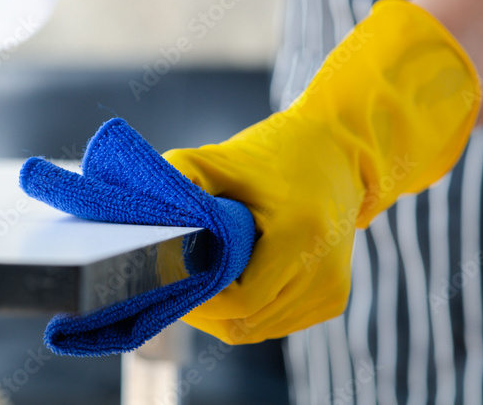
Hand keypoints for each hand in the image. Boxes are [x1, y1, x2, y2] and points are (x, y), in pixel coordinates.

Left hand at [163, 0, 480, 342]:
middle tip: (179, 281)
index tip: (174, 281)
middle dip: (205, 309)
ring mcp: (331, 291)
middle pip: (245, 325)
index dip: (200, 301)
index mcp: (299, 237)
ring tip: (207, 275)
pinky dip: (250, 310)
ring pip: (259, 330)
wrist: (341, 152)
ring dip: (226, 312)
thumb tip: (141, 206)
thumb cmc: (279, 152)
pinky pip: (276, 323)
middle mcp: (322, 272)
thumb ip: (181, 177)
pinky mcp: (333, 299)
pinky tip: (236, 279)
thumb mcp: (223, 158)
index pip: (239, 303)